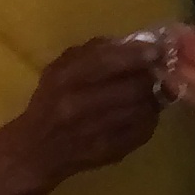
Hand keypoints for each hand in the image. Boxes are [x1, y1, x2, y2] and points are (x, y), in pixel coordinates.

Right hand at [11, 39, 166, 186]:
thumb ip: (93, 52)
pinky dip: (148, 120)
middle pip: (132, 86)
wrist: (36, 151)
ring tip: (151, 93)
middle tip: (158, 73)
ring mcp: (95, 131)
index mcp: (64, 78)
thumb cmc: (50, 102)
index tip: (156, 51)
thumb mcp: (60, 68)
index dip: (136, 55)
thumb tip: (133, 43)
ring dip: (152, 99)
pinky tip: (142, 114)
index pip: (108, 61)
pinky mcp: (109, 152)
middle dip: (151, 78)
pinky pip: (141, 131)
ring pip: (142, 110)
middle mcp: (78, 104)